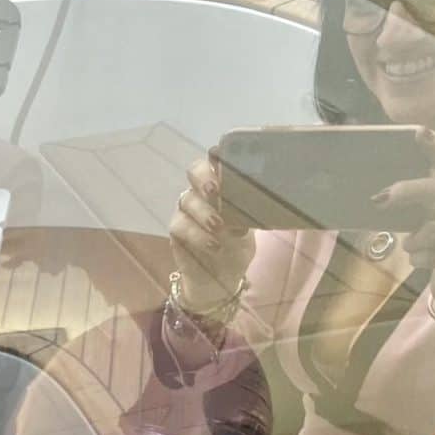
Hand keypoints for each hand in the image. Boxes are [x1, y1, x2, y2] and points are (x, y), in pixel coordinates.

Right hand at [169, 152, 255, 310]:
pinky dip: (197, 234)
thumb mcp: (251, 227)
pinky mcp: (176, 231)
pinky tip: (213, 245)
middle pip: (194, 171)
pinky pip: (180, 225)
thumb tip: (258, 199)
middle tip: (216, 190)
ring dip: (204, 212)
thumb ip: (251, 210)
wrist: (222, 278)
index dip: (218, 156)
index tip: (223, 155)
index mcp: (222, 185)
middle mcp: (201, 193)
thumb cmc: (238, 246)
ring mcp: (187, 211)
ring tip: (220, 228)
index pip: (216, 161)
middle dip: (204, 177)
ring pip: (187, 199)